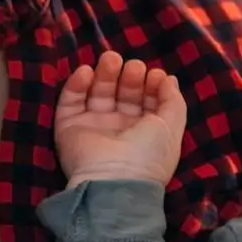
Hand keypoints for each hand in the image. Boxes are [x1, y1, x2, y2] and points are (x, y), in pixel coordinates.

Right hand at [52, 51, 185, 186]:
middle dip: (129, 77)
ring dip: (105, 74)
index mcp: (146, 132)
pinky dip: (76, 85)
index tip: (154, 74)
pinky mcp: (68, 128)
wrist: (113, 181)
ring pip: (98, 94)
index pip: (147, 101)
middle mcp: (120, 130)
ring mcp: (93, 128)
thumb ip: (172, 100)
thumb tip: (169, 79)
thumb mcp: (171, 125)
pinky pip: (70, 102)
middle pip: (123, 94)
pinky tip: (86, 72)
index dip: (151, 85)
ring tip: (111, 59)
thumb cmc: (148, 153)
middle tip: (133, 66)